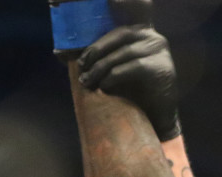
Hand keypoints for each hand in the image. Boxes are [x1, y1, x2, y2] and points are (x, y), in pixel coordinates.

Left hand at [77, 0, 180, 139]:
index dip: (125, 1)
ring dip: (101, 67)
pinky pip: (134, 67)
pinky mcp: (162, 68)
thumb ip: (93, 56)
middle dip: (97, 49)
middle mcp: (152, 35)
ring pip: (124, 52)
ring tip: (88, 81)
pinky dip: (115, 76)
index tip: (110, 0)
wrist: (154, 118)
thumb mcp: (110, 68)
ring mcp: (159, 50)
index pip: (136, 5)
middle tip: (81, 65)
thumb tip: (59, 52)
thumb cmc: (131, 91)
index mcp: (139, 30)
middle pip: (120, 33)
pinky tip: (105, 87)